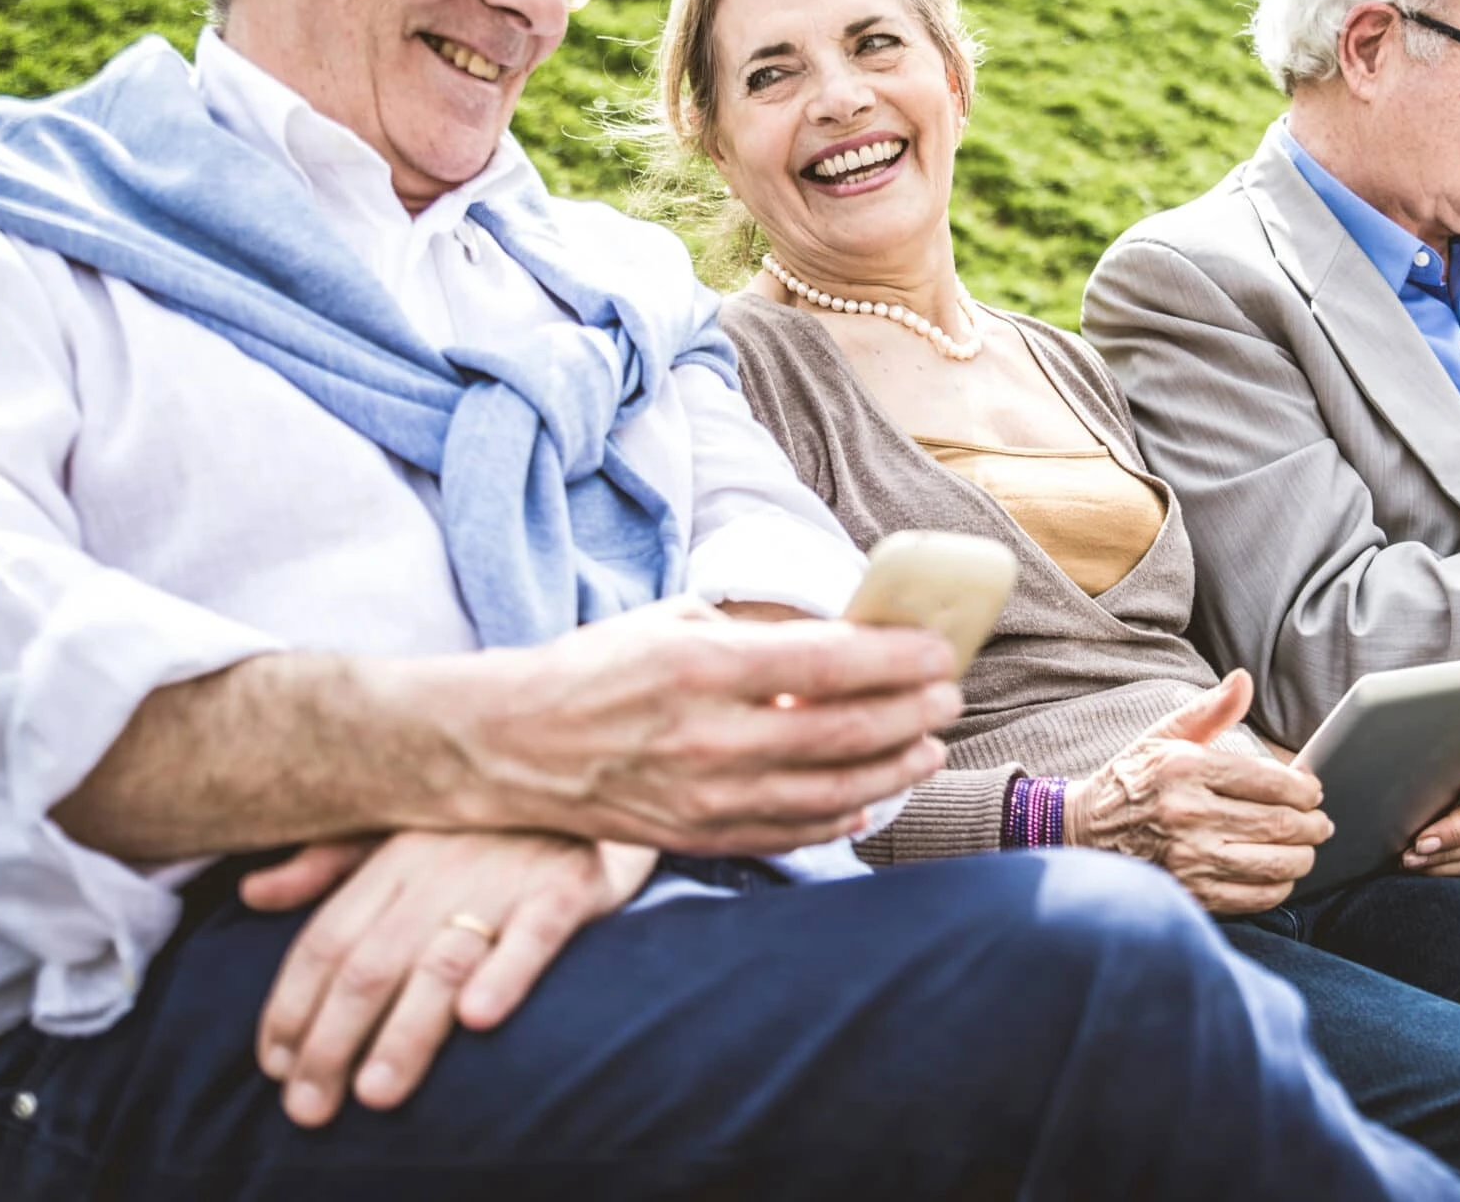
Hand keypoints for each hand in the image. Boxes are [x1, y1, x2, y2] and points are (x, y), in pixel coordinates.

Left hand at [241, 828, 657, 1127]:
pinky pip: (535, 933)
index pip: (327, 940)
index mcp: (394, 854)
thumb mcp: (403, 824)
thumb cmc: (490, 817)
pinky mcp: (569, 885)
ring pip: (444, 960)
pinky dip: (508, 973)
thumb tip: (253, 893)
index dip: (292, 1006)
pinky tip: (480, 1018)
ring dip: (407, 1030)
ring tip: (376, 1091)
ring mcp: (507, 875)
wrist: (589, 770)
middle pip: (372, 963)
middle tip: (310, 1108)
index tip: (275, 1066)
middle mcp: (442, 865)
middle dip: (332, 1041)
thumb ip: (331, 861)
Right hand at [464, 598, 961, 854]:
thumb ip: (760, 635)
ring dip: (892, 770)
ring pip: (827, 793)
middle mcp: (708, 737)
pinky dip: (839, 818)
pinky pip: (787, 834)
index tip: (940, 652)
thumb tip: (846, 638)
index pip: (830, 666)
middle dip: (910, 715)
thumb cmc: (597, 669)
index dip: (898, 660)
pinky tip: (870, 799)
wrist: (510, 745)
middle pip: (842, 734)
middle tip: (949, 698)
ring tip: (927, 747)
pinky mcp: (694, 837)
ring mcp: (703, 797)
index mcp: (704, 668)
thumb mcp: (676, 623)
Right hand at [1069, 671, 1331, 916]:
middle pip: (1278, 823)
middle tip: (1322, 823)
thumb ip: (1209, 711)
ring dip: (1303, 858)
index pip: (1267, 780)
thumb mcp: (1162, 736)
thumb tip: (1244, 680)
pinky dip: (1278, 888)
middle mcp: (1188, 814)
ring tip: (1307, 849)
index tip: (1313, 791)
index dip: (1303, 788)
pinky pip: (1252, 897)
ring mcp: (1189, 858)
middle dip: (1312, 825)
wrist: (1082, 832)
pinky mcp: (1189, 893)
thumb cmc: (1130, 781)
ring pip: (1273, 863)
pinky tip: (1279, 875)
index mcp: (1185, 769)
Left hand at [1403, 738, 1459, 877]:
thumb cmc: (1423, 750)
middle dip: (1453, 832)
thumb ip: (1429, 737)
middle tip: (1421, 842)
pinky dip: (1450, 867)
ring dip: (1446, 855)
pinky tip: (1426, 868)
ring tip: (1413, 858)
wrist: (1416, 772)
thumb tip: (1400, 741)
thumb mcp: (1428, 737)